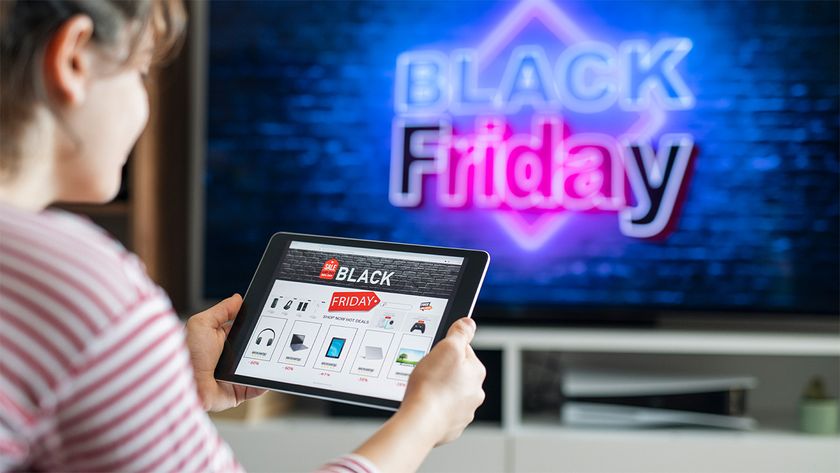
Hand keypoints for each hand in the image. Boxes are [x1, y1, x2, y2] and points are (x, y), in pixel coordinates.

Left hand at [185, 294, 265, 411]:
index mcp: (221, 340)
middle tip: (275, 338)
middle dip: (266, 343)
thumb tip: (237, 299)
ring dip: (267, 363)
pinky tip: (269, 374)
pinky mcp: (238, 392)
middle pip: (254, 348)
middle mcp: (228, 358)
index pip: (243, 330)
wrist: (185, 385)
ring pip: (258, 367)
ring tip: (276, 356)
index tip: (269, 319)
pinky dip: (264, 382)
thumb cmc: (187, 354)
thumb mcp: (202, 324)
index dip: (255, 325)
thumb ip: (221, 311)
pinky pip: (256, 387)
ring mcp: (234, 375)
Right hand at [352, 317, 485, 472]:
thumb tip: (468, 323)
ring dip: (437, 389)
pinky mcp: (450, 425)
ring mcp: (463, 411)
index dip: (446, 348)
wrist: (420, 422)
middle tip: (425, 371)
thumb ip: (460, 333)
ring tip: (422, 389)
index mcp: (476, 372)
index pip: (464, 350)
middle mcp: (474, 392)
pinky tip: (423, 404)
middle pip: (456, 372)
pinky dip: (433, 407)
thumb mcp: (447, 348)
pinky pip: (441, 411)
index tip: (434, 353)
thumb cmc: (432, 386)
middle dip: (441, 370)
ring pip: (448, 393)